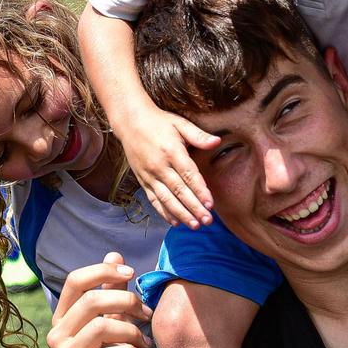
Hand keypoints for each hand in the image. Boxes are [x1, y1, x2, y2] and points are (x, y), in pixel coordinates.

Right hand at [46, 255, 150, 347]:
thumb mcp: (119, 324)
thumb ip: (114, 292)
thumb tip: (114, 253)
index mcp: (63, 319)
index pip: (74, 281)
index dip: (103, 271)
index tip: (132, 273)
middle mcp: (56, 337)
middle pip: (91, 301)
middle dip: (127, 302)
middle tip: (148, 313)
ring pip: (102, 327)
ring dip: (132, 331)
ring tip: (145, 342)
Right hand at [114, 103, 220, 227]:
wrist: (130, 122)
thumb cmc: (159, 122)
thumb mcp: (180, 124)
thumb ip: (198, 135)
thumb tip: (217, 141)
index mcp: (172, 151)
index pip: (189, 175)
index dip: (200, 191)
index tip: (211, 204)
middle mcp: (160, 166)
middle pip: (179, 191)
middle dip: (194, 208)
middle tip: (207, 221)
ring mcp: (150, 175)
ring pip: (166, 199)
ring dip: (181, 214)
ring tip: (194, 225)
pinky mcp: (143, 180)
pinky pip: (154, 199)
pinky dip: (164, 212)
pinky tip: (175, 222)